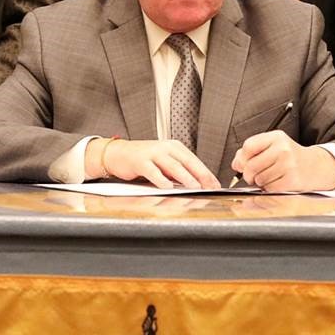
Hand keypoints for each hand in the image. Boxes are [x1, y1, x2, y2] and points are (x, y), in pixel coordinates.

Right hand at [86, 138, 219, 189]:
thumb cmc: (143, 159)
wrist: (118, 154)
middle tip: (211, 187)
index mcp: (174, 147)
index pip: (195, 161)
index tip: (216, 185)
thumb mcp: (164, 162)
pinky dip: (162, 180)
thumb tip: (199, 183)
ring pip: (173, 166)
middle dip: (201, 175)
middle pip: (188, 162)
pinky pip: (154, 172)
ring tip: (195, 187)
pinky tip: (168, 187)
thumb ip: (179, 170)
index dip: (206, 173)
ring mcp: (153, 153)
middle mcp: (165, 147)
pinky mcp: (141, 161)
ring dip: (186, 177)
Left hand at [231, 131, 334, 191]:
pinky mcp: (292, 180)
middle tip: (253, 176)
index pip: (249, 146)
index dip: (241, 158)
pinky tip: (275, 183)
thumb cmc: (290, 157)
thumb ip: (252, 151)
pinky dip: (269, 189)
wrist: (315, 167)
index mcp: (276, 137)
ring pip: (259, 179)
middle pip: (251, 165)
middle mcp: (283, 149)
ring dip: (260, 182)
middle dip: (248, 174)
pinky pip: (269, 188)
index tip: (242, 164)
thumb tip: (236, 164)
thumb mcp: (273, 146)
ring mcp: (289, 165)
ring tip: (268, 178)